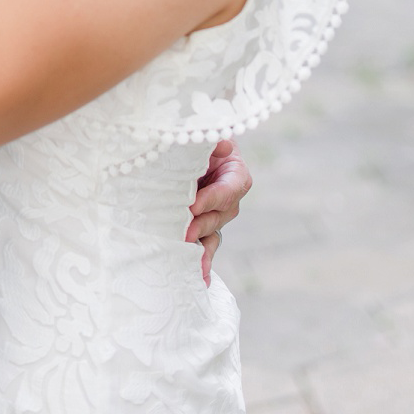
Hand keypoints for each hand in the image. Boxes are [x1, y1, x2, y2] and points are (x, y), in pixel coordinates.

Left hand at [185, 139, 251, 286]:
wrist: (178, 146)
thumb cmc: (193, 135)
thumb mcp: (203, 133)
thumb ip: (212, 138)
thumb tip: (223, 144)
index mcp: (235, 173)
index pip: (230, 188)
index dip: (212, 198)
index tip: (192, 205)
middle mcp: (228, 198)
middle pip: (221, 215)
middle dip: (201, 225)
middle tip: (183, 233)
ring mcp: (215, 215)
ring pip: (213, 235)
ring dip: (203, 251)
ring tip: (193, 267)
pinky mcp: (201, 227)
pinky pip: (204, 246)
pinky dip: (202, 262)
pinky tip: (198, 280)